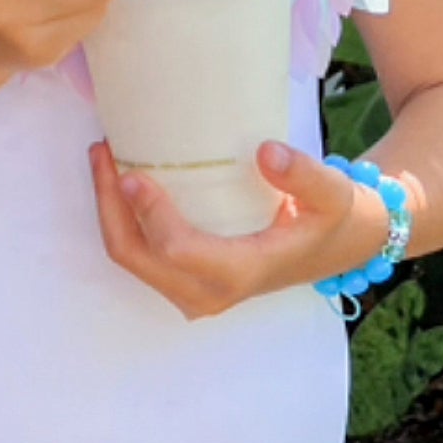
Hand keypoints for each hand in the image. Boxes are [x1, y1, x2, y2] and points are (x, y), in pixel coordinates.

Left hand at [88, 138, 392, 319]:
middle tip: (102, 151)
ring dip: (110, 213)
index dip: (148, 213)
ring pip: (133, 260)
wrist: (339, 245)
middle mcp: (209, 292)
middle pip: (137, 258)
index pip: (176, 250)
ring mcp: (195, 292)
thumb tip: (266, 152)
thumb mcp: (333, 194)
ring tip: (104, 157)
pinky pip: (142, 257)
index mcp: (240, 272)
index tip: (132, 171)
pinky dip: (124, 221)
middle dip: (110, 207)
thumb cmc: (332, 218)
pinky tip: (121, 180)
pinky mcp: (188, 281)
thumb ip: (305, 175)